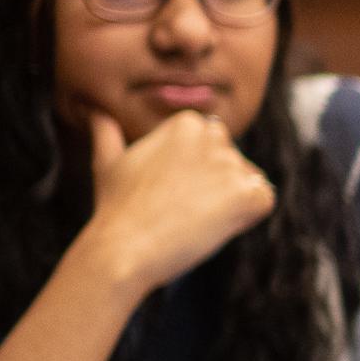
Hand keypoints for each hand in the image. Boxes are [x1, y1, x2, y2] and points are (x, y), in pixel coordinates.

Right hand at [80, 109, 274, 298]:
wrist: (124, 248)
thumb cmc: (115, 208)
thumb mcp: (108, 163)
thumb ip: (107, 134)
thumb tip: (96, 113)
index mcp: (186, 123)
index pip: (213, 143)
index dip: (195, 172)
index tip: (171, 189)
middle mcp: (213, 136)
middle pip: (232, 160)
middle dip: (215, 183)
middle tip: (181, 205)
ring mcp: (233, 165)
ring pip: (248, 182)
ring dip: (229, 202)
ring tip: (193, 217)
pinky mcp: (248, 195)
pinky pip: (263, 202)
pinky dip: (246, 217)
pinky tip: (214, 225)